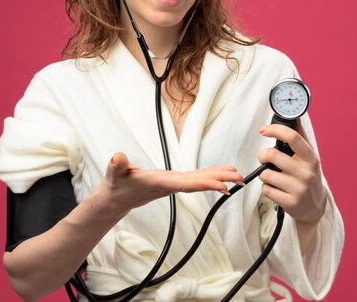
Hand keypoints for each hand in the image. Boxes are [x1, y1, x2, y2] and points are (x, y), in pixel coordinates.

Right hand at [100, 152, 243, 213]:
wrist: (116, 199)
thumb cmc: (117, 185)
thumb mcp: (115, 173)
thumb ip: (117, 166)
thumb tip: (117, 158)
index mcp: (161, 183)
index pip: (187, 184)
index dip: (206, 184)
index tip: (223, 187)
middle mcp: (171, 185)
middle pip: (200, 183)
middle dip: (220, 181)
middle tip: (241, 180)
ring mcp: (173, 184)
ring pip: (199, 180)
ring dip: (218, 178)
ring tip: (237, 176)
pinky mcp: (172, 181)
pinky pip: (194, 178)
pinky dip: (208, 176)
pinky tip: (218, 175)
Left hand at [257, 124, 326, 224]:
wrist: (315, 207)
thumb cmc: (308, 177)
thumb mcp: (308, 157)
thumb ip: (300, 137)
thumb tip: (295, 117)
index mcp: (310, 158)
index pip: (292, 137)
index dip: (274, 130)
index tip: (263, 130)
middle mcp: (306, 173)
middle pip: (272, 155)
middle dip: (262, 156)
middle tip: (265, 159)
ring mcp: (299, 189)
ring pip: (266, 174)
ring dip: (264, 174)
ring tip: (273, 176)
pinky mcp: (290, 203)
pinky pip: (266, 190)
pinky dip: (267, 188)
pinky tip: (276, 189)